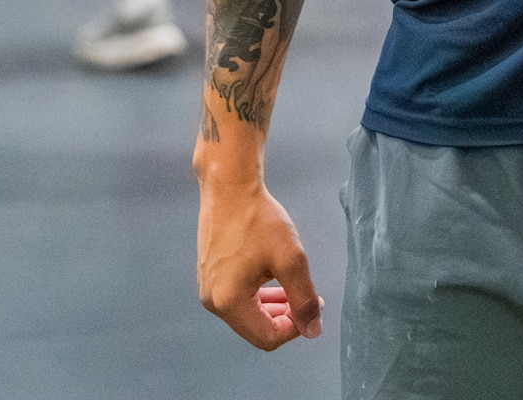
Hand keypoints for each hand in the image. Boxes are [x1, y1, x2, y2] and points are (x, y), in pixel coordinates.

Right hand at [197, 173, 323, 351]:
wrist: (229, 186)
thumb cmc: (258, 219)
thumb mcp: (290, 258)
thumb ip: (303, 297)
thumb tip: (313, 330)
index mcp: (229, 302)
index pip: (267, 337)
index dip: (295, 328)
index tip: (314, 306)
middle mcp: (213, 301)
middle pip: (255, 328)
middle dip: (285, 318)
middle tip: (308, 298)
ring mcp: (208, 288)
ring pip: (247, 313)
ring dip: (273, 306)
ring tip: (293, 289)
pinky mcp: (209, 274)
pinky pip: (237, 296)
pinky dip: (258, 294)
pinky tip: (272, 277)